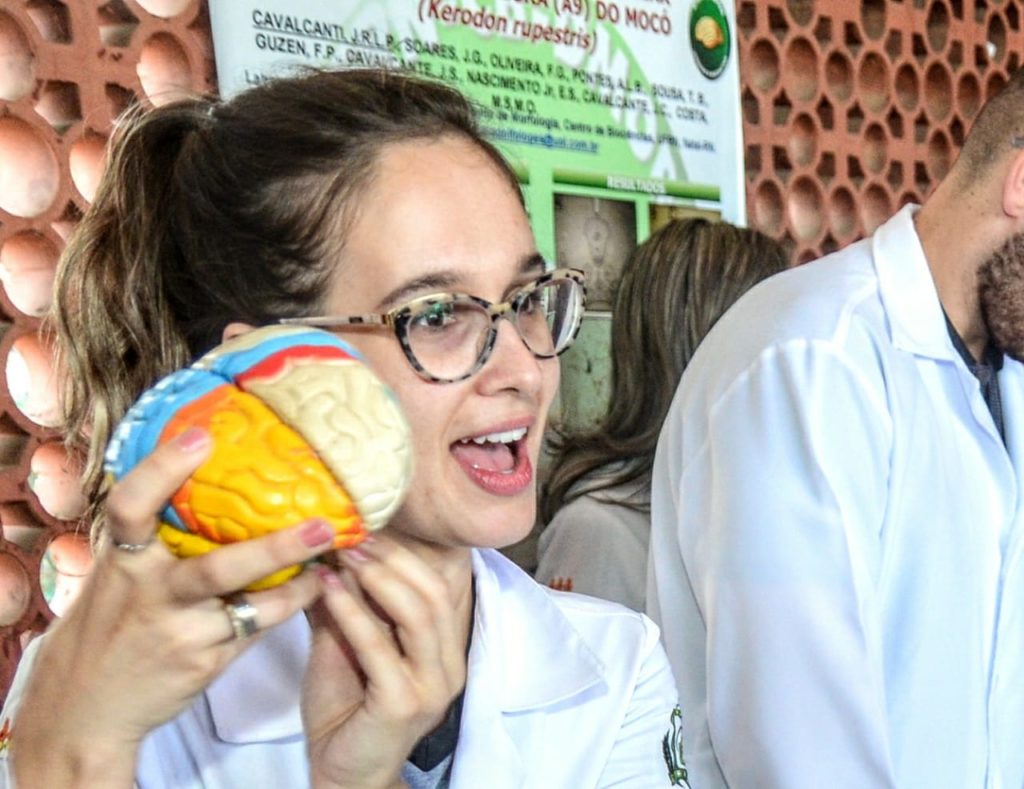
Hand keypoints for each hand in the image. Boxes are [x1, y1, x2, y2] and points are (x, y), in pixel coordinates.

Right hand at [11, 428, 337, 786]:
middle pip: (216, 569)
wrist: (85, 708)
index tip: (201, 437)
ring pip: (250, 604)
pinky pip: (256, 628)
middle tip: (321, 523)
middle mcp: (151, 594)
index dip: (162, 469)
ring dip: (297, 580)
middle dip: (274, 548)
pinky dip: (289, 604)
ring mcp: (180, 631)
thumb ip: (153, 536)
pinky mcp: (204, 662)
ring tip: (333, 551)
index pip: (130, 507)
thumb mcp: (118, 574)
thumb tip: (205, 468)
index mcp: (123, 559)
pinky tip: (316, 584)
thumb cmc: (113, 622)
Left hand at [303, 536, 467, 788]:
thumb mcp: (344, 643)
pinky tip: (327, 589)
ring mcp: (431, 686)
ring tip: (343, 555)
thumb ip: (344, 602)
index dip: (401, 552)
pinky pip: (380, 646)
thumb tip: (327, 548)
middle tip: (352, 533)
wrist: (339, 775)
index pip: (436, 584)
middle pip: (433, 592)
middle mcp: (448, 665)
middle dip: (391, 557)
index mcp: (443, 648)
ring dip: (377, 578)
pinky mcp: (404, 704)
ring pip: (418, 614)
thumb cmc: (344, 709)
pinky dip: (353, 611)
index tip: (363, 525)